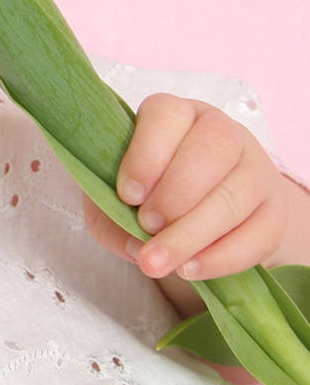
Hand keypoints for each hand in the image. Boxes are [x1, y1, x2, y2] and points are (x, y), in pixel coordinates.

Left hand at [85, 94, 307, 296]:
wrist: (188, 214)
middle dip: (174, 195)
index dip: (146, 155)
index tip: (127, 195)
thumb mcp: (110, 199)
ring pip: (234, 196)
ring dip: (192, 234)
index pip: (168, 115)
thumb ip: (109, 215)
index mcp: (175, 115)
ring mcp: (255, 168)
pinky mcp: (274, 209)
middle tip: (146, 225)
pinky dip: (221, 257)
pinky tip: (189, 269)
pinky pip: (259, 233)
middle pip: (211, 150)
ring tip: (156, 262)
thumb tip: (136, 246)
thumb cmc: (141, 196)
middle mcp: (221, 131)